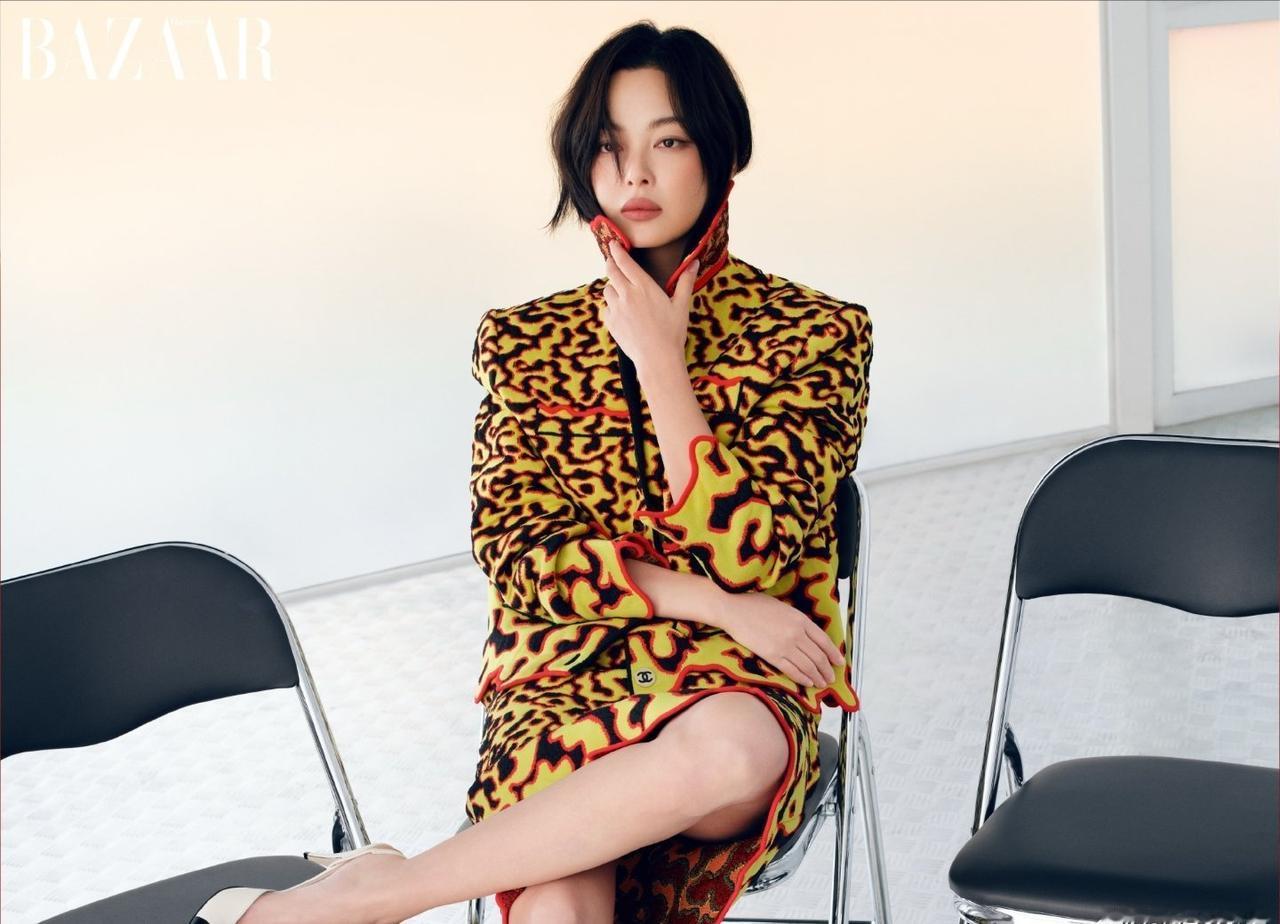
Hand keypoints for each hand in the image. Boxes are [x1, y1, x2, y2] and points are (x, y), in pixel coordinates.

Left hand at [602, 238, 697, 376]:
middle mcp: (627, 294)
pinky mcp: (611, 322)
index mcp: (644, 287)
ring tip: (622, 292)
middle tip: (612, 260)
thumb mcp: (681, 305)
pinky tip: (622, 312)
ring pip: (607, 290)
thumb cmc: (672, 332)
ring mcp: (616, 309)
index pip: (625, 262)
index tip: (613, 244)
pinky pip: (607, 308)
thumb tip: (694, 262)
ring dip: (612, 287)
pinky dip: (612, 306)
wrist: (657, 358)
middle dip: (611, 263)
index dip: (617, 251)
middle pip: (611, 271)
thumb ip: (685, 281)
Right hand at [716, 591, 844, 688]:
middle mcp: (796, 634)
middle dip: (827, 669)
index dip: (834, 654)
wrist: (735, 610)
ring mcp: (785, 646)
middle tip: (831, 677)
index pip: (824, 641)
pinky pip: (792, 670)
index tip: (840, 662)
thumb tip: (809, 635)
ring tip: (822, 683)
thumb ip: (798, 621)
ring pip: (807, 666)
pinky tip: (808, 682)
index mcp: (801, 620)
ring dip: (817, 677)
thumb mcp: (784, 607)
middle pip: (818, 656)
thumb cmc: (756, 605)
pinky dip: (802, 678)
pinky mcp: (772, 656)